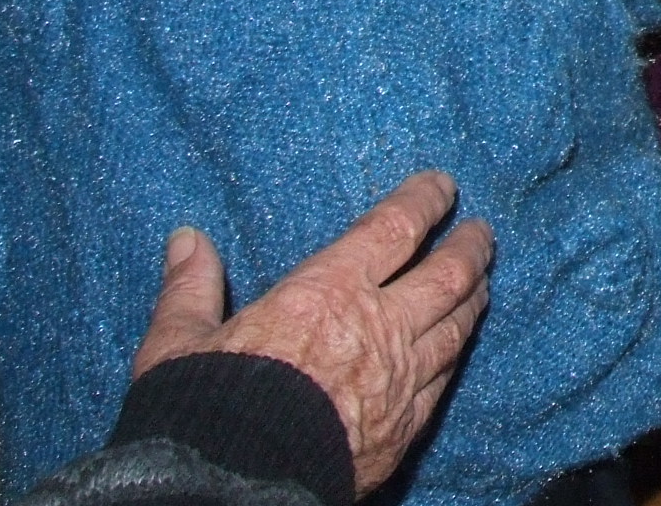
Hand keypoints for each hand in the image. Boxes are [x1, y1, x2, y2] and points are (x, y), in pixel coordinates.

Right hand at [133, 173, 493, 497]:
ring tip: (482, 282)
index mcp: (326, 291)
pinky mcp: (404, 427)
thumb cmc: (202, 413)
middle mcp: (377, 326)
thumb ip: (189, 289)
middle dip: (469, 247)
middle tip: (481, 232)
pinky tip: (458, 348)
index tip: (442, 185)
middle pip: (446, 274)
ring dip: (473, 298)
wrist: (230, 491)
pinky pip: (445, 379)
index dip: (424, 200)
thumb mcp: (178, 344)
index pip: (394, 228)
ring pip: (457, 325)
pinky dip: (457, 353)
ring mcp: (399, 378)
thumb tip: (186, 239)